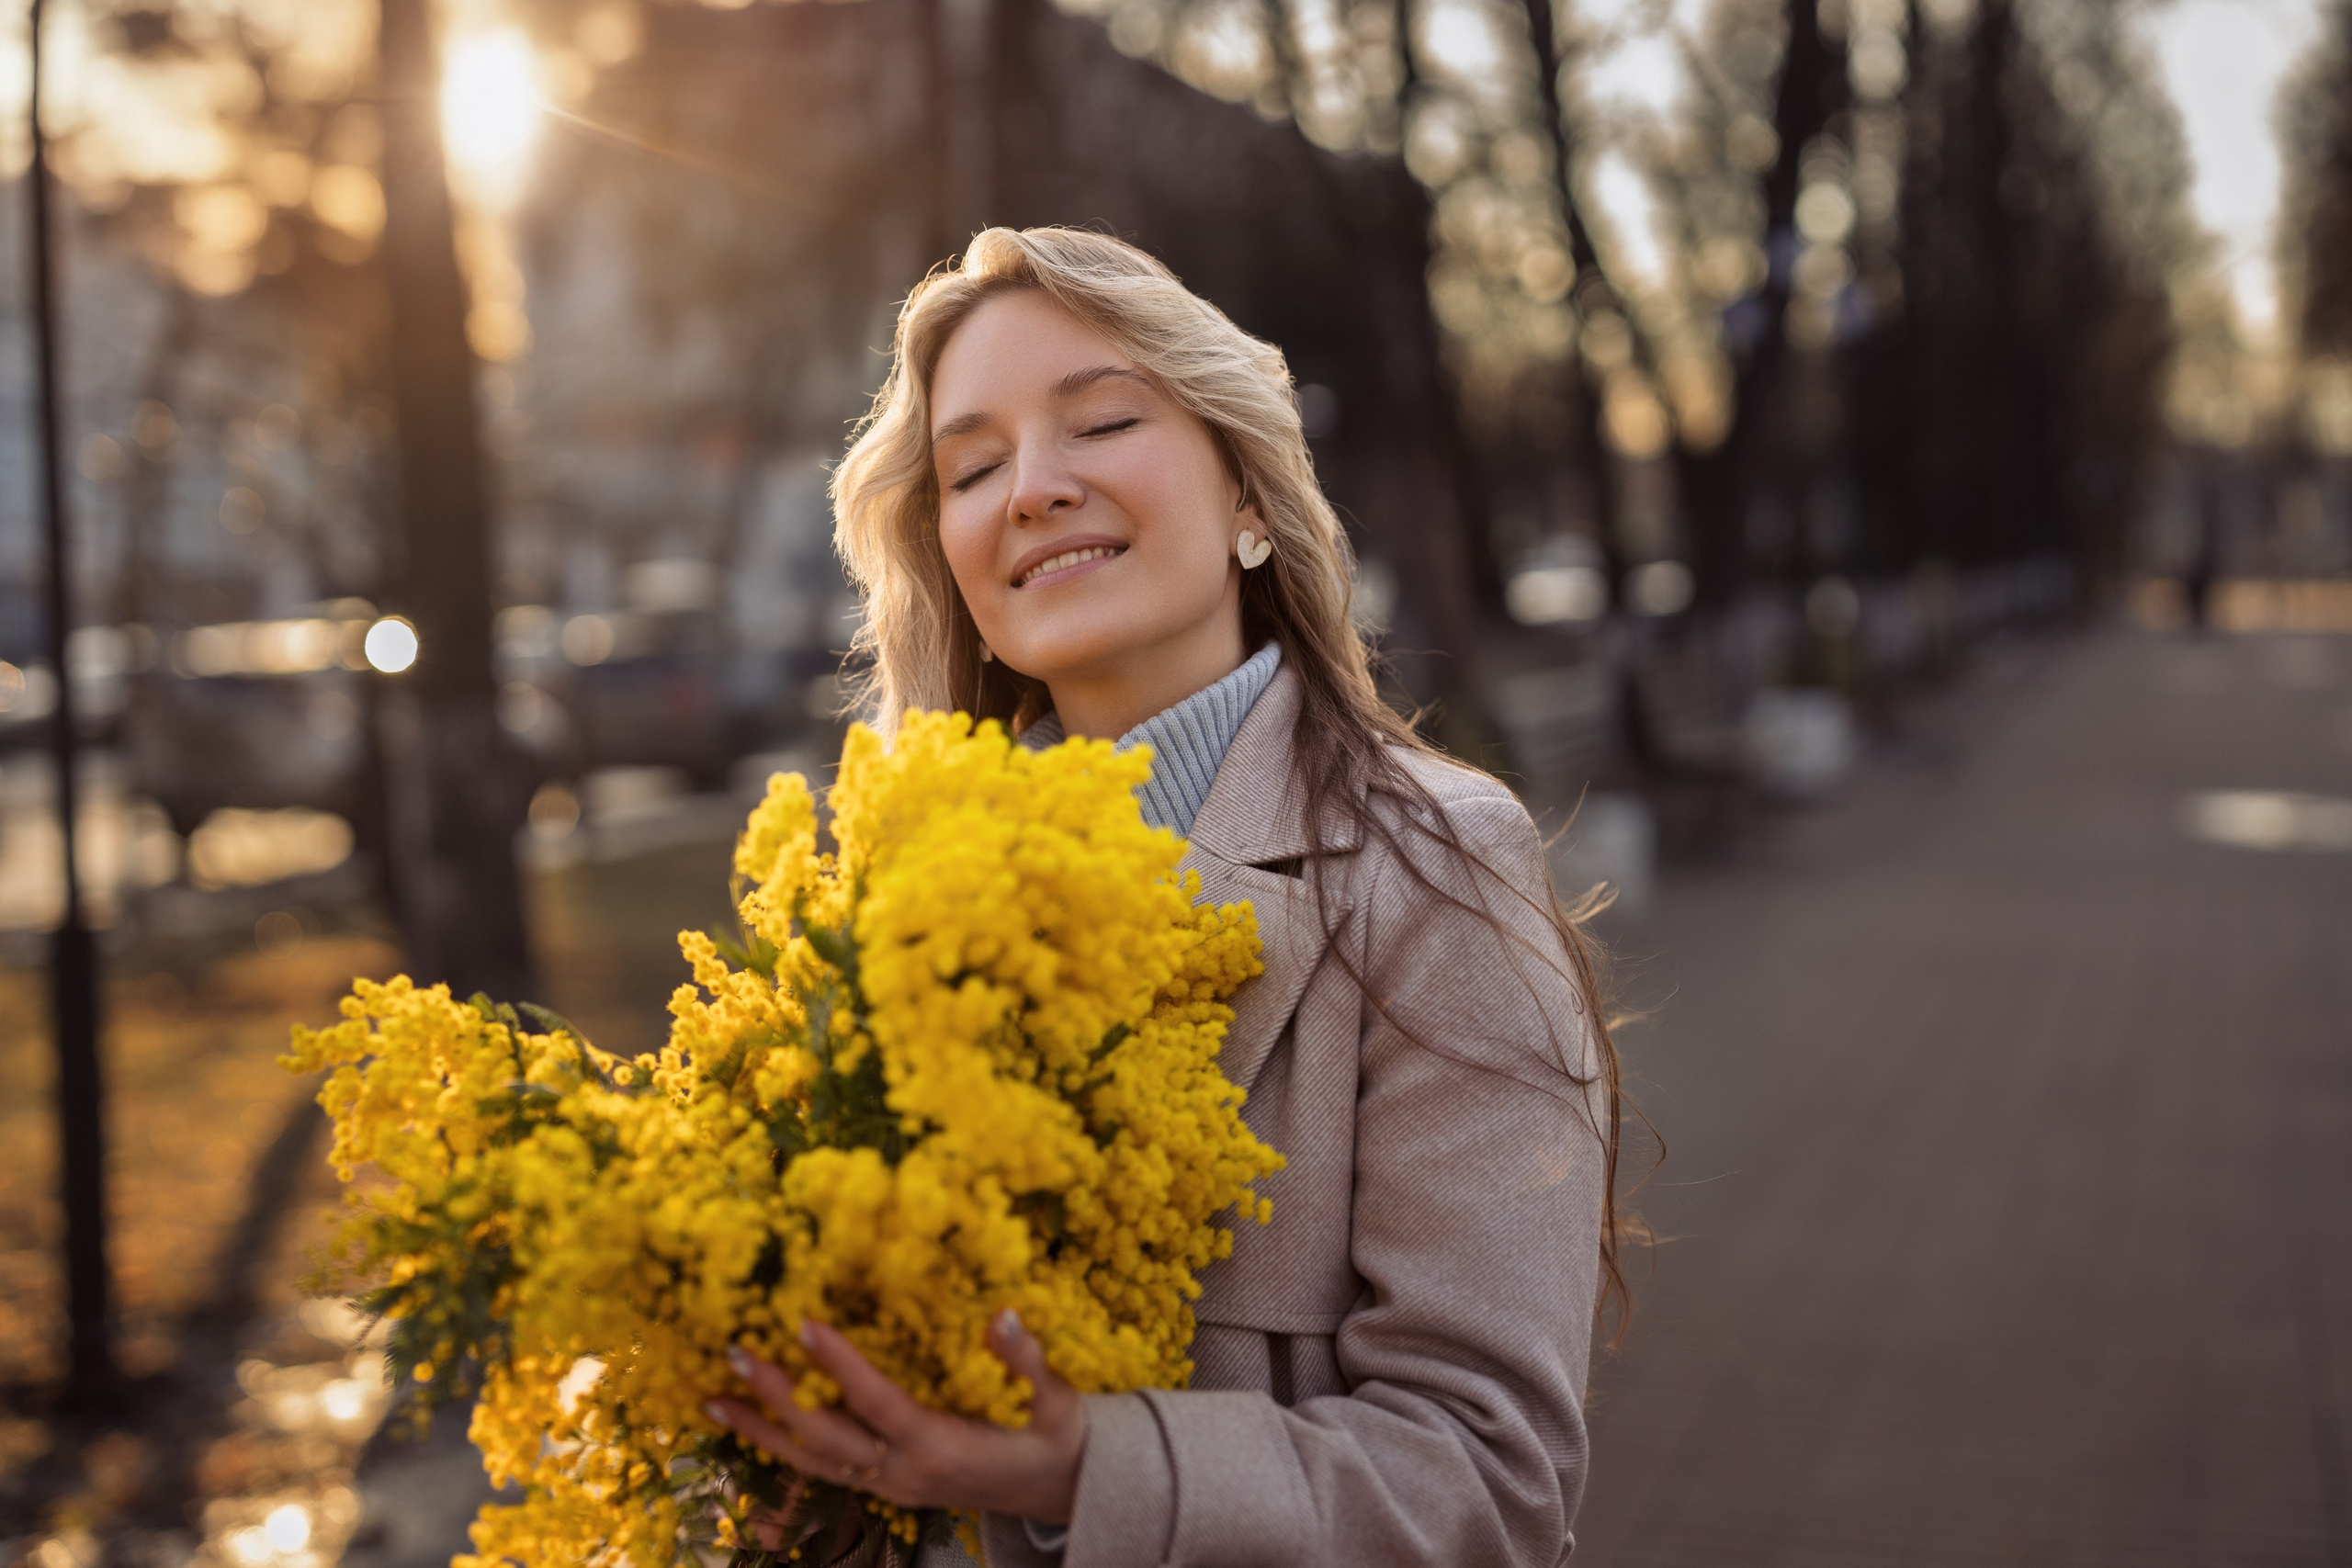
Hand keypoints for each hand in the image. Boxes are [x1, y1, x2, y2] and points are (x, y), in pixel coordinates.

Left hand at [706, 1310, 1089, 1526]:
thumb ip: (1026, 1360)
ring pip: (811, 1462)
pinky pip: (822, 1470)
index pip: (876, 1402)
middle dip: (775, 1396)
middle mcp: (904, 1473)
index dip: (838, 1365)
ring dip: (761, 1430)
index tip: (802, 1322)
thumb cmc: (1055, 1436)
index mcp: (940, 1447)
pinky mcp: (885, 1487)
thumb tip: (1002, 1315)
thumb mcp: (1055, 1398)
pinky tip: (755, 1424)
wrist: (1061, 1490)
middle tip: (735, 1352)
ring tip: (714, 1399)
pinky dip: (782, 1448)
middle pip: (825, 1437)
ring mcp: (889, 1486)